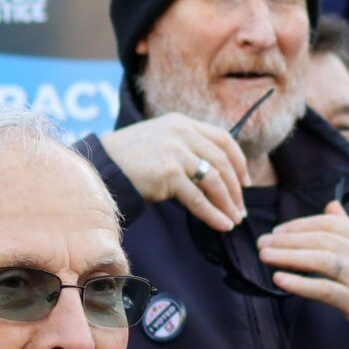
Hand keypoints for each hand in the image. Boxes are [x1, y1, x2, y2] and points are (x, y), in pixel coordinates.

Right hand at [98, 116, 250, 231]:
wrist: (102, 167)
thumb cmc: (131, 159)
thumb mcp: (162, 141)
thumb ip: (187, 148)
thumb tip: (218, 174)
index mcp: (183, 123)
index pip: (224, 139)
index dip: (239, 162)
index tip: (246, 181)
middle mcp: (182, 133)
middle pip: (222, 161)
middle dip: (236, 188)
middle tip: (241, 208)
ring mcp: (175, 152)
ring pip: (214, 181)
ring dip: (228, 203)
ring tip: (234, 219)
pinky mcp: (168, 173)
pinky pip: (198, 199)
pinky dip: (213, 214)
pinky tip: (223, 225)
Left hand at [257, 202, 348, 342]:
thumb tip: (330, 206)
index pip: (329, 223)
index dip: (300, 224)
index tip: (278, 230)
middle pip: (320, 238)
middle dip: (287, 238)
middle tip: (262, 242)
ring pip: (320, 258)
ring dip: (288, 255)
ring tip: (265, 255)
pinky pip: (324, 289)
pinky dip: (300, 283)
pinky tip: (279, 279)